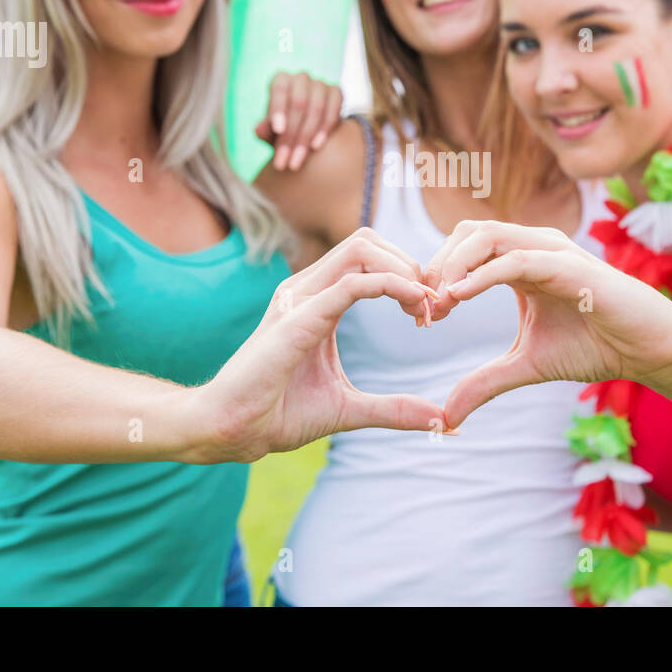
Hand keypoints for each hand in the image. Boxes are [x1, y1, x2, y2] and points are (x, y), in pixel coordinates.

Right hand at [195, 228, 445, 461]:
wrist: (232, 430)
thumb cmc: (278, 413)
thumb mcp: (350, 408)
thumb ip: (394, 408)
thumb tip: (440, 421)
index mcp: (318, 300)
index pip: (369, 258)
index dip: (407, 275)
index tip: (429, 314)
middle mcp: (307, 289)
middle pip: (368, 240)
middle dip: (410, 263)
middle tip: (431, 306)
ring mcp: (300, 299)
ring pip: (361, 248)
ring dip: (403, 269)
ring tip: (422, 306)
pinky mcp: (297, 318)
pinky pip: (350, 283)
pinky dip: (388, 284)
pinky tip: (409, 305)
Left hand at [254, 71, 342, 170]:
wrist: (308, 126)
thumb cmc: (284, 126)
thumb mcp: (272, 130)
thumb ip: (265, 130)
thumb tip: (259, 130)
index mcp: (281, 79)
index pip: (279, 90)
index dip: (279, 109)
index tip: (278, 131)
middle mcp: (301, 78)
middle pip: (298, 104)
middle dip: (291, 135)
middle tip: (283, 161)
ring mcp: (320, 84)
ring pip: (316, 109)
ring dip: (306, 138)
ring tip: (296, 161)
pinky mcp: (336, 92)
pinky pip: (333, 111)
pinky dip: (324, 130)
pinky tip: (315, 146)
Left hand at [426, 220, 671, 428]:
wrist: (650, 350)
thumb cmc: (595, 347)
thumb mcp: (526, 366)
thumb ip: (486, 382)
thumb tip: (447, 415)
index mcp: (519, 262)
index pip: (463, 249)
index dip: (435, 276)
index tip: (422, 317)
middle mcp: (532, 247)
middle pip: (466, 233)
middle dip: (436, 265)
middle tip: (424, 308)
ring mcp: (551, 250)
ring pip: (486, 236)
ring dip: (453, 265)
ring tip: (437, 303)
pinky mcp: (569, 265)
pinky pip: (516, 259)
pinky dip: (482, 274)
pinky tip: (458, 296)